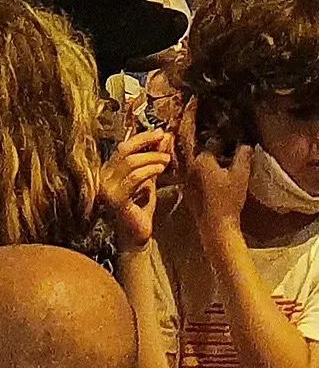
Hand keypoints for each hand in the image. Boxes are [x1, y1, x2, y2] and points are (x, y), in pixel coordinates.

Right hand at [99, 129, 170, 251]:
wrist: (136, 234)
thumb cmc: (141, 206)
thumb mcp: (150, 177)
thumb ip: (154, 157)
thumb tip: (166, 136)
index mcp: (109, 171)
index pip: (123, 146)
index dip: (143, 137)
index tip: (161, 132)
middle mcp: (103, 179)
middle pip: (124, 150)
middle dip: (147, 141)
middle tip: (165, 140)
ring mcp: (107, 190)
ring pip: (130, 162)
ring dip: (152, 157)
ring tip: (166, 160)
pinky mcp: (115, 200)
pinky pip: (134, 178)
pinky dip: (149, 170)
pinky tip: (160, 170)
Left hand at [177, 99, 251, 239]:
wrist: (216, 227)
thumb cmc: (228, 200)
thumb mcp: (241, 173)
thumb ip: (243, 152)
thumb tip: (245, 138)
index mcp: (198, 160)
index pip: (190, 131)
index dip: (191, 113)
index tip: (194, 98)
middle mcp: (186, 166)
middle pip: (178, 138)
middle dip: (182, 120)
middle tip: (189, 106)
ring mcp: (183, 176)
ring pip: (176, 149)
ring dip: (180, 134)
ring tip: (188, 121)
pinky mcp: (185, 184)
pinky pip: (180, 159)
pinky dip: (183, 147)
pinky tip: (193, 144)